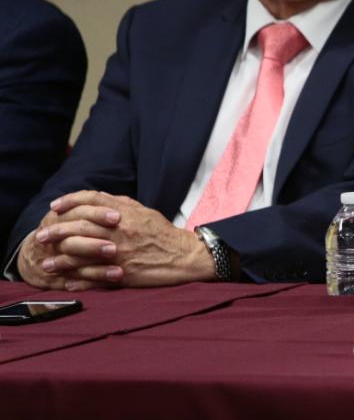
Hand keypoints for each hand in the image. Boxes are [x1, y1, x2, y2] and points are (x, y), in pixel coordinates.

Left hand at [19, 191, 213, 289]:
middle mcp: (120, 230)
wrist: (185, 257)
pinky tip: (66, 282)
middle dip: (56, 231)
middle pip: (80, 226)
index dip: (71, 200)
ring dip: (61, 259)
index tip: (54, 207)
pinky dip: (78, 279)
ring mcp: (120, 252)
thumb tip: (99, 199)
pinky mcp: (123, 272)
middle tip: (40, 236)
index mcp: (126, 213)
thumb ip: (121, 205)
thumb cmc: (163, 234)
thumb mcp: (144, 213)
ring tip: (46, 264)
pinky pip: (94, 276)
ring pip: (82, 254)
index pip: (92, 199)